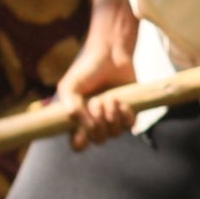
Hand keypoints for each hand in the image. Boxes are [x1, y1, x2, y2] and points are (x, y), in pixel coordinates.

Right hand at [56, 32, 141, 146]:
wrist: (110, 54)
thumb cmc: (87, 69)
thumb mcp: (70, 85)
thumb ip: (70, 107)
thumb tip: (85, 128)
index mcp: (79, 119)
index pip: (78, 144)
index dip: (80, 143)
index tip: (81, 134)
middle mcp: (96, 122)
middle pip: (99, 140)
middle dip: (98, 123)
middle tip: (96, 102)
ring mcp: (113, 119)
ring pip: (114, 134)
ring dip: (111, 116)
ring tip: (109, 98)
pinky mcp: (129, 113)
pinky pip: (129, 126)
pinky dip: (125, 115)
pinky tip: (121, 101)